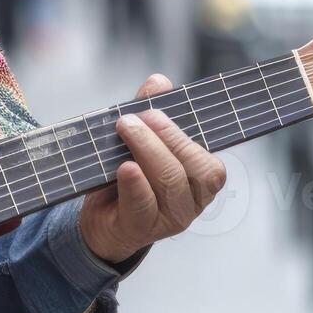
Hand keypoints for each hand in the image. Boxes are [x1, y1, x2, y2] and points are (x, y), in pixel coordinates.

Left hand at [79, 73, 228, 262]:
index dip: (184, 136)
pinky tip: (125, 167)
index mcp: (199, 183)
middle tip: (133, 118)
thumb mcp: (138, 143)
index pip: (211, 165)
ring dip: (146, 149)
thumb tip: (159, 82)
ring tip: (125, 129)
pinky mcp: (139, 229)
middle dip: (163, 136)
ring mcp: (167, 219)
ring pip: (170, 183)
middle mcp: (190, 204)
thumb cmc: (126, 179)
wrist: (101, 219)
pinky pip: (142, 205)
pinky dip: (134, 183)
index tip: (156, 112)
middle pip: (191, 169)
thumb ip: (150, 114)